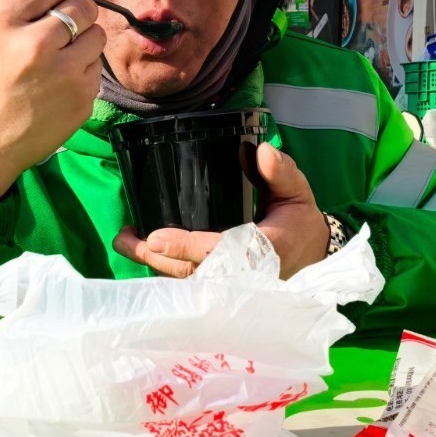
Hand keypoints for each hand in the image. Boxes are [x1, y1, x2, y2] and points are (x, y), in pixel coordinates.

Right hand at [0, 0, 104, 198]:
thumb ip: (21, 11)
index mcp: (3, 22)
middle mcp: (35, 44)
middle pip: (84, 7)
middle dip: (82, 10)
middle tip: (72, 23)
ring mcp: (63, 74)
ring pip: (98, 36)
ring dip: (86, 41)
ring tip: (63, 57)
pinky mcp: (81, 99)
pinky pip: (97, 70)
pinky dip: (85, 72)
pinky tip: (61, 84)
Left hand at [113, 144, 328, 278]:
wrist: (310, 254)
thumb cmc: (299, 221)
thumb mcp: (298, 191)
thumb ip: (282, 172)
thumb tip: (262, 152)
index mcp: (264, 249)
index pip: (220, 250)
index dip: (186, 246)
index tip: (156, 238)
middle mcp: (244, 272)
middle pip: (194, 271)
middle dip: (158, 256)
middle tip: (127, 239)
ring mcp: (232, 283)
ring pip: (187, 279)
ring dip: (154, 263)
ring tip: (125, 241)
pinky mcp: (223, 284)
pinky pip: (189, 281)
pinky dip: (165, 267)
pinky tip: (142, 250)